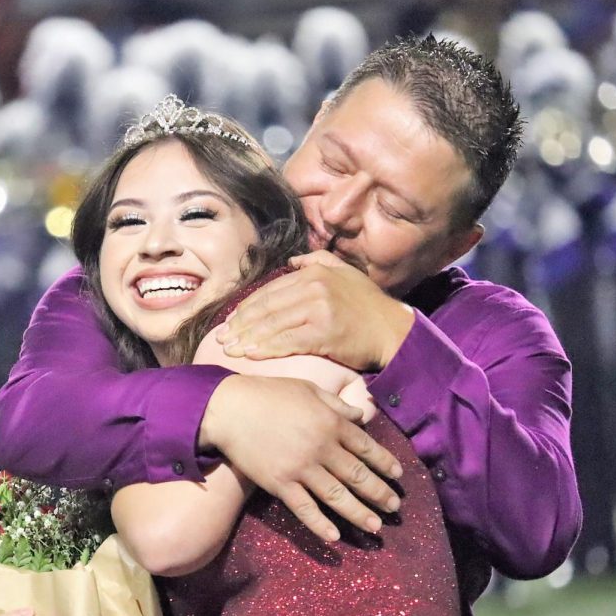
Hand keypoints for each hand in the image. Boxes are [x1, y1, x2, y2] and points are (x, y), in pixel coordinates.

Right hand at [201, 375, 402, 541]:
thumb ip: (336, 403)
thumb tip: (361, 416)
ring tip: (376, 527)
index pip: (367, 447)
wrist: (228, 409)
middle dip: (380, 493)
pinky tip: (335, 537)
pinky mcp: (280, 484)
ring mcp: (301, 468)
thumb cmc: (267, 394)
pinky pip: (304, 508)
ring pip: (337, 496)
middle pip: (358, 475)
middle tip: (395, 508)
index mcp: (330, 423)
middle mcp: (321, 448)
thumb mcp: (307, 389)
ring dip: (359, 514)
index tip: (398, 476)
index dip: (385, 463)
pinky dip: (320, 524)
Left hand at [217, 251, 414, 370]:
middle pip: (266, 307)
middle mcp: (314, 287)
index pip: (271, 290)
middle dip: (241, 324)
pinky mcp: (323, 333)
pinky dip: (266, 349)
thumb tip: (295, 260)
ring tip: (230, 349)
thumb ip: (319, 260)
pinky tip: (250, 355)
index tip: (231, 320)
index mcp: (315, 272)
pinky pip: (287, 341)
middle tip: (222, 338)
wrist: (394, 331)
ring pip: (273, 324)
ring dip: (247, 339)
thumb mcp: (346, 273)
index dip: (247, 306)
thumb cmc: (369, 306)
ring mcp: (318, 309)